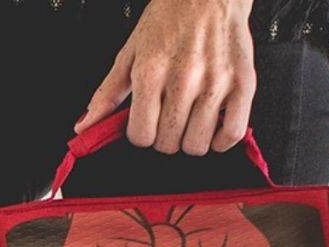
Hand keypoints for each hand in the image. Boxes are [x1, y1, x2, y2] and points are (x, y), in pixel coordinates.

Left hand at [74, 0, 255, 155]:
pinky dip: (220, 140)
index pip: (141, 136)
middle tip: (168, 117)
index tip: (147, 124)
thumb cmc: (169, 20)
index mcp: (151, 71)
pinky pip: (232, 134)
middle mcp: (184, 79)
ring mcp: (216, 83)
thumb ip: (107, 93)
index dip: (141, 134)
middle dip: (164, 137)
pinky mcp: (243, 84)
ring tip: (190, 119)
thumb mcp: (130, 53)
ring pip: (197, 145)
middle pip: (168, 144)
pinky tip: (212, 125)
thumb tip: (85, 126)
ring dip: (190, 139)